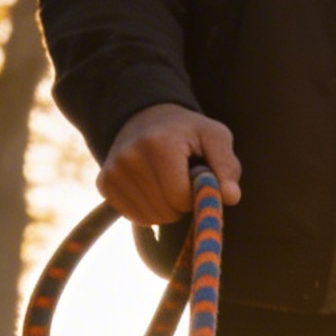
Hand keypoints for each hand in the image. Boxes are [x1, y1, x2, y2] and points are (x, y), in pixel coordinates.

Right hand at [99, 104, 242, 225]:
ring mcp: (113, 172)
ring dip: (166, 209)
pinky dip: (148, 210)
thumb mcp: (214, 137)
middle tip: (181, 179)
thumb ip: (226, 166)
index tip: (195, 177)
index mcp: (158, 145)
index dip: (194, 195)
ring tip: (166, 181)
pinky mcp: (104, 183)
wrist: (145, 117)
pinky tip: (151, 188)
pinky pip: (135, 217)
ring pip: (150, 218)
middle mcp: (129, 158)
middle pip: (165, 212)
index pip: (180, 198)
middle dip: (180, 204)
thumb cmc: (187, 132)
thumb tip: (231, 197)